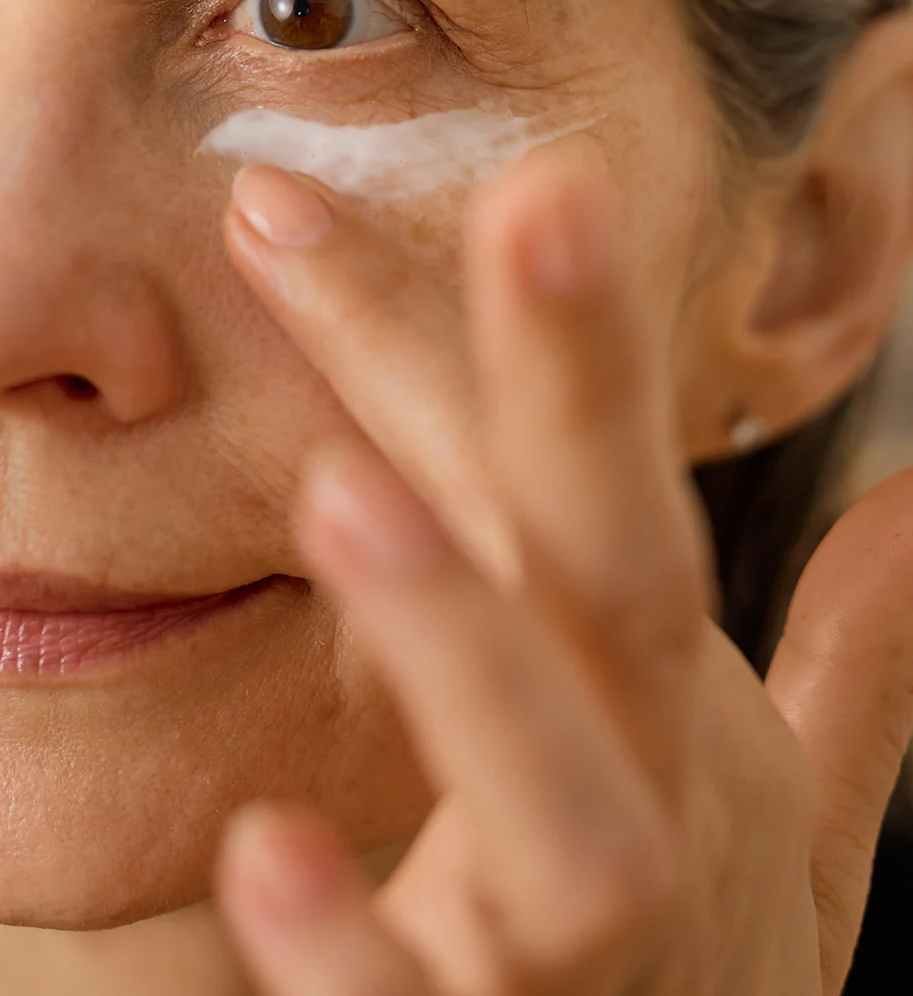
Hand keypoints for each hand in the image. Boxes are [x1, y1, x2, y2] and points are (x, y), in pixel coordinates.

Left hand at [212, 145, 912, 994]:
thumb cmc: (698, 972)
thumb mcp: (775, 816)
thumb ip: (845, 663)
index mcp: (667, 704)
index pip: (582, 481)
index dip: (522, 329)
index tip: (327, 194)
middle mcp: (644, 795)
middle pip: (612, 568)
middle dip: (577, 385)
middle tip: (531, 203)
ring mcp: (581, 944)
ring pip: (557, 789)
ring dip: (464, 638)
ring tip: (346, 493)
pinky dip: (353, 945)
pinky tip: (268, 849)